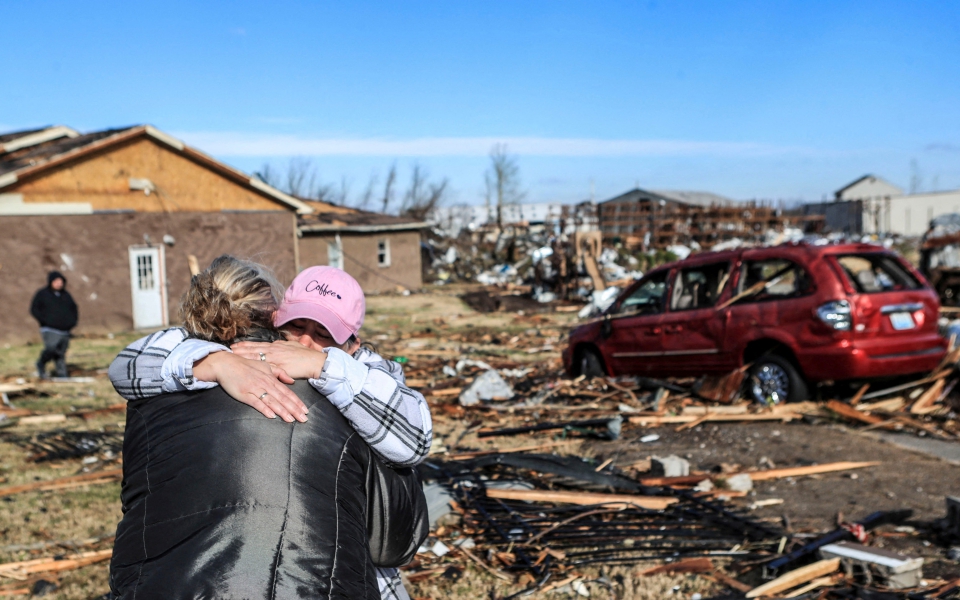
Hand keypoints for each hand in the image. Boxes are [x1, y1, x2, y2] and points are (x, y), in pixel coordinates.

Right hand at [193, 352, 307, 422]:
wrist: (226, 364)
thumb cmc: (246, 365)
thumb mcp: (265, 365)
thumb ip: (279, 372)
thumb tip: (292, 381)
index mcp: (271, 378)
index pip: (287, 392)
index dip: (297, 402)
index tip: (305, 410)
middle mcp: (265, 384)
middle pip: (282, 398)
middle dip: (294, 409)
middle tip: (304, 419)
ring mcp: (255, 389)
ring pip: (272, 401)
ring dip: (282, 411)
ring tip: (292, 420)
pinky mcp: (244, 394)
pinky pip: (256, 402)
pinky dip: (264, 409)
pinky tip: (272, 415)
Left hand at [231, 340, 327, 379]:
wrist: (314, 362)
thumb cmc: (305, 355)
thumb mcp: (292, 346)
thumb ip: (282, 346)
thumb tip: (275, 344)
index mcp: (276, 346)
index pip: (257, 344)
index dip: (245, 345)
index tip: (235, 344)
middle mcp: (274, 350)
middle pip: (253, 350)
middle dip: (240, 350)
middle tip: (228, 350)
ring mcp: (276, 358)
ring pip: (256, 356)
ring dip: (244, 356)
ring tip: (233, 356)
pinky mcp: (279, 367)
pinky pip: (264, 367)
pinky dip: (255, 367)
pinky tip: (247, 367)